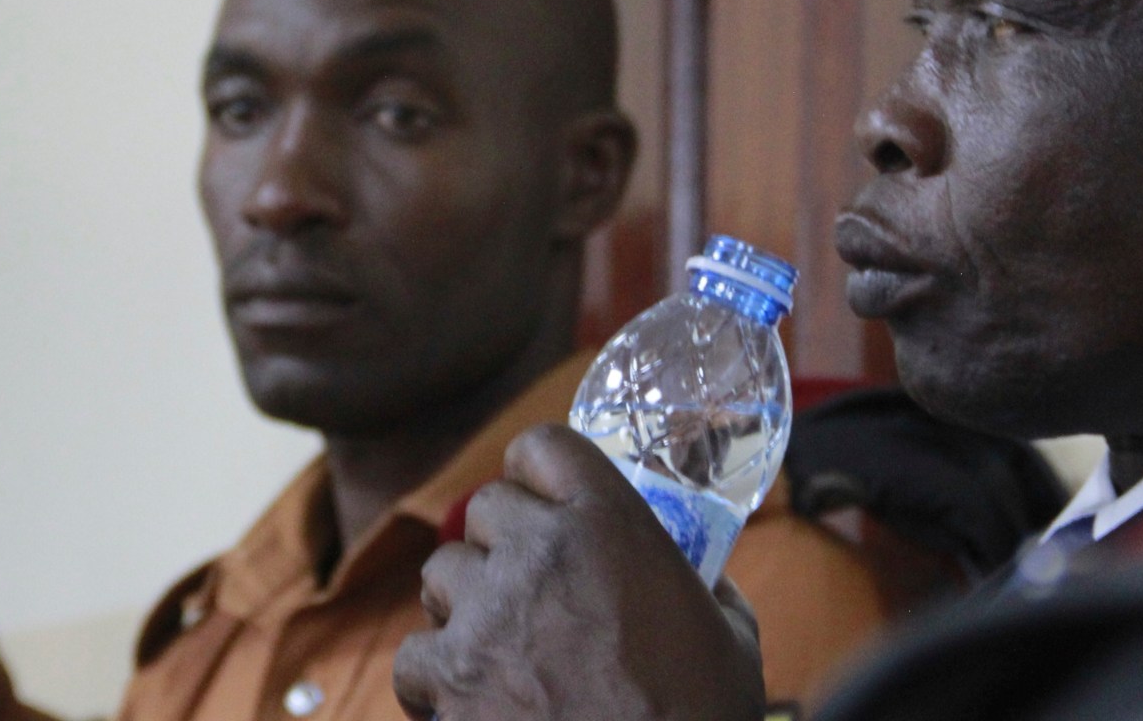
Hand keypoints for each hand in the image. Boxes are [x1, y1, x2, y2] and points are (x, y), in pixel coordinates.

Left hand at [393, 424, 766, 720]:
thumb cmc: (701, 717)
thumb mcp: (730, 633)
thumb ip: (704, 585)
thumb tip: (701, 576)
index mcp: (612, 524)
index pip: (542, 447)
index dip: (537, 472)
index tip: (543, 499)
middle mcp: (541, 553)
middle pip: (484, 509)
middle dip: (502, 543)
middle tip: (530, 587)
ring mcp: (489, 615)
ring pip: (440, 574)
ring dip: (464, 603)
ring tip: (499, 644)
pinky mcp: (451, 680)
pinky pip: (412, 656)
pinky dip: (432, 679)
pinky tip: (467, 698)